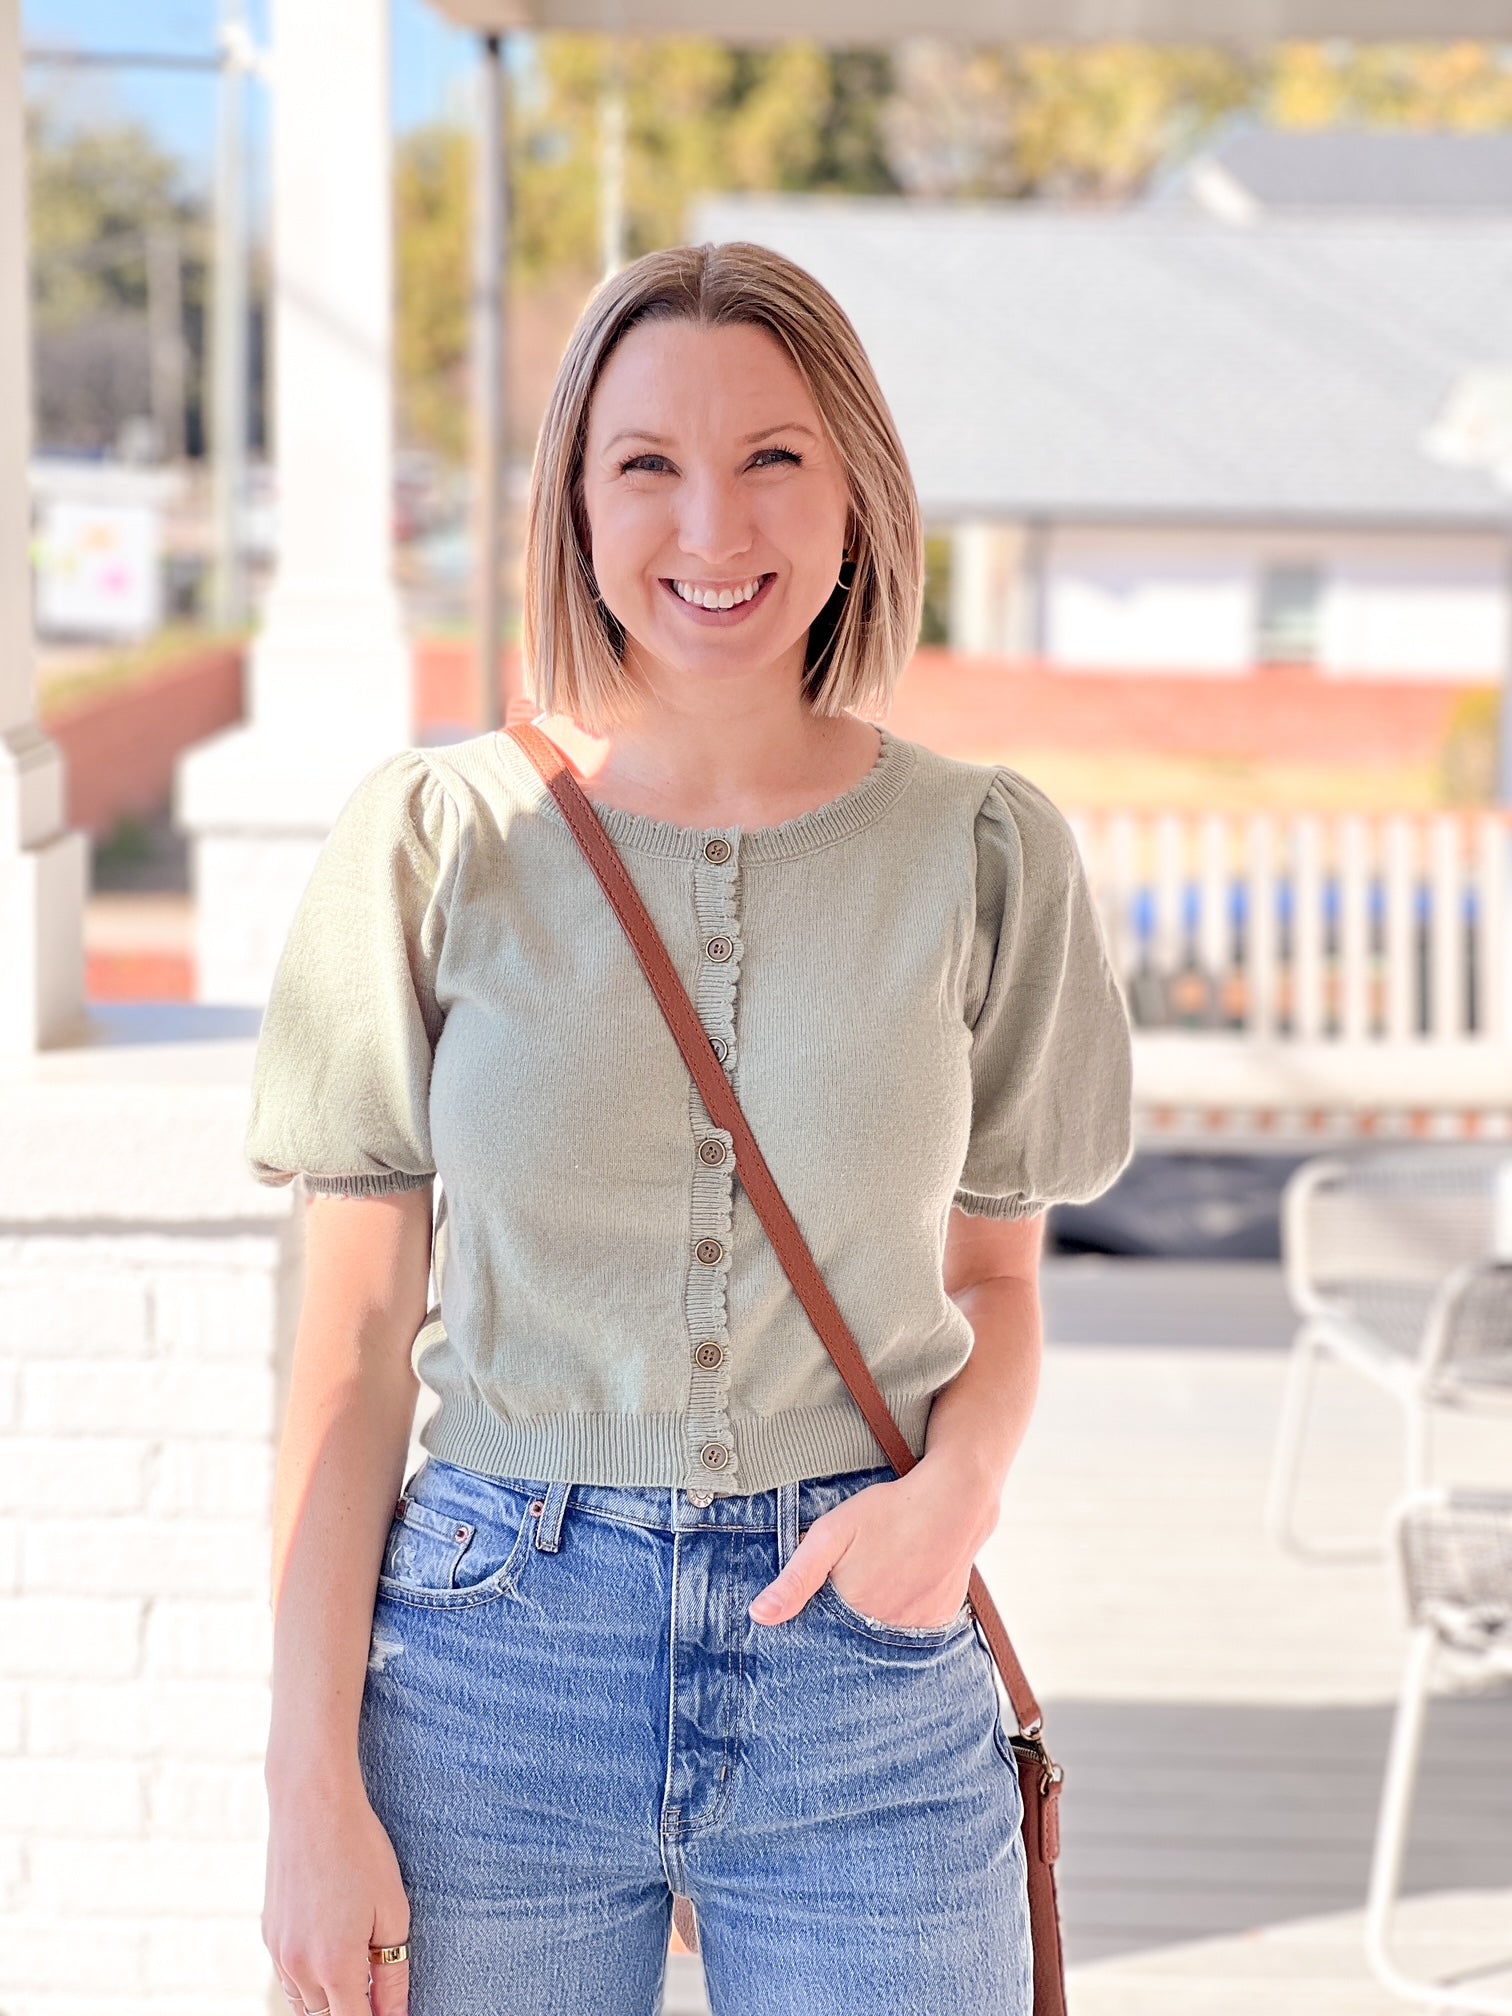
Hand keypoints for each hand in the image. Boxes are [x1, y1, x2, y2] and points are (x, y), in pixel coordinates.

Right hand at [263, 1769, 411, 2015]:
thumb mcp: (392, 1912)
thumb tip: (397, 2014)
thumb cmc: (361, 1852)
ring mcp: (278, 1952)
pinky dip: (308, 1983)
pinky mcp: (269, 1933)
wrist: (311, 1805)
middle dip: (350, 2014)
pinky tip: (332, 1959)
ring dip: (327, 2004)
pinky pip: (287, 1977)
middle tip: (377, 1999)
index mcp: (335, 1966)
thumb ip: (393, 1974)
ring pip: (302, 2005)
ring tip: (357, 1984)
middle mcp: (299, 1968)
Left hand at [746, 1457, 999, 1630]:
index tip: (817, 1605)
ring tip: (878, 1581)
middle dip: (845, 1622)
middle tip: (855, 1581)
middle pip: (854, 1641)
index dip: (815, 1623)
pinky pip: (913, 1631)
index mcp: (854, 1613)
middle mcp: (887, 1631)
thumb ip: (796, 1578)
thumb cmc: (887, 1512)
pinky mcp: (940, 1620)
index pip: (823, 1639)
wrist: (954, 1500)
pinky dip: (902, 1616)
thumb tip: (758, 1617)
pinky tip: (901, 1586)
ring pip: (883, 1637)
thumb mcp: (832, 1534)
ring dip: (873, 1621)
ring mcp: (918, 1629)